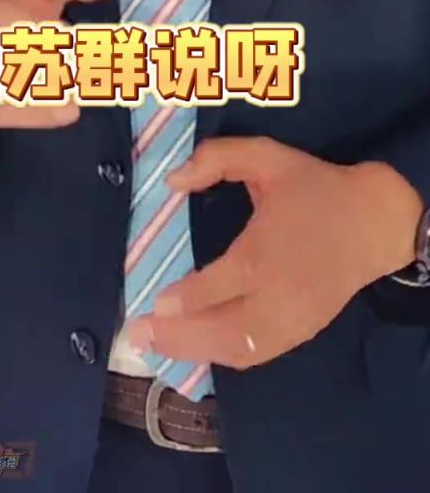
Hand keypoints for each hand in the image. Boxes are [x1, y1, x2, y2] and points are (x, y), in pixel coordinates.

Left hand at [126, 136, 423, 371]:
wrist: (373, 223)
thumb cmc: (313, 187)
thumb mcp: (266, 155)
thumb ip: (218, 159)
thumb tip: (174, 179)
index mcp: (268, 252)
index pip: (223, 285)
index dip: (187, 300)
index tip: (155, 305)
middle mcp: (279, 295)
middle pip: (226, 329)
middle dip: (179, 337)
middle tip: (137, 335)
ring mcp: (292, 321)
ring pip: (239, 349)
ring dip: (195, 352)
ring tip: (154, 348)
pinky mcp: (301, 333)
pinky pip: (258, 355)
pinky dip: (224, 356)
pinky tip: (195, 351)